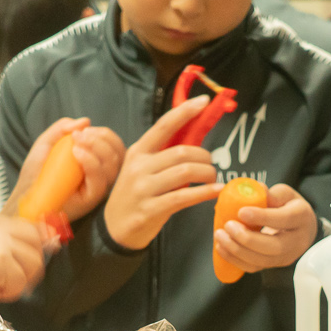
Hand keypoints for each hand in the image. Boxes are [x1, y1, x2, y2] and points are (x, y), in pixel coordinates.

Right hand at [0, 214, 46, 308]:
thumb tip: (15, 266)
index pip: (25, 226)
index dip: (35, 241)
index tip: (39, 254)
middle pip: (36, 239)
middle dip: (32, 263)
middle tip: (16, 281)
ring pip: (34, 262)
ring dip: (20, 281)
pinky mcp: (0, 260)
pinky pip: (20, 281)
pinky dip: (8, 292)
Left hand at [12, 117, 125, 222]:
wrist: (25, 193)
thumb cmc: (37, 171)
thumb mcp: (47, 143)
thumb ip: (62, 128)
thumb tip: (86, 121)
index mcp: (96, 161)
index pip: (116, 147)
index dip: (105, 134)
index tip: (84, 130)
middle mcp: (101, 175)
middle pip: (119, 154)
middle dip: (102, 138)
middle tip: (80, 135)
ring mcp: (97, 187)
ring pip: (113, 166)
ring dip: (97, 147)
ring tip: (75, 144)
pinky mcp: (91, 199)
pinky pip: (100, 181)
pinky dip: (91, 163)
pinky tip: (76, 154)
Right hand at [103, 95, 220, 250]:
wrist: (114, 229)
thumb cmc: (134, 196)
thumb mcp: (141, 170)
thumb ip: (163, 155)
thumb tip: (194, 141)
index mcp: (138, 151)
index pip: (164, 125)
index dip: (185, 112)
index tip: (203, 101)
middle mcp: (139, 167)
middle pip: (182, 152)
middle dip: (204, 157)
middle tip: (211, 165)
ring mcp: (144, 188)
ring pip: (186, 171)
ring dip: (207, 173)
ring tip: (212, 179)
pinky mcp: (151, 209)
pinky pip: (185, 196)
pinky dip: (205, 192)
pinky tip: (216, 191)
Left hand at [213, 185, 317, 274]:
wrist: (301, 228)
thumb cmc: (289, 207)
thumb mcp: (284, 194)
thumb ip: (270, 193)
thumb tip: (253, 190)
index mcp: (302, 217)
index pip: (284, 219)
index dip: (262, 217)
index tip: (241, 212)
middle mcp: (298, 241)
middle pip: (274, 247)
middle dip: (247, 239)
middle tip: (228, 226)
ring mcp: (287, 256)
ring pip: (262, 261)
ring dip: (237, 250)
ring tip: (220, 236)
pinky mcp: (274, 265)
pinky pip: (254, 268)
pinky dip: (235, 260)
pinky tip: (222, 247)